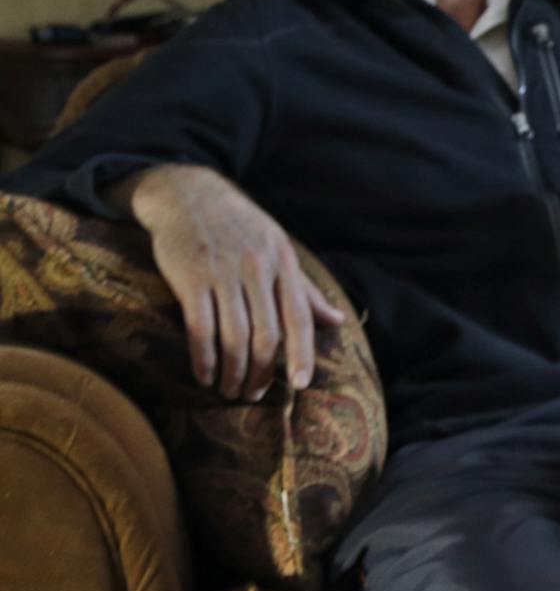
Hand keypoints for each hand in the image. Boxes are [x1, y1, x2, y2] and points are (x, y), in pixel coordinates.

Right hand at [115, 165, 344, 401]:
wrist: (189, 195)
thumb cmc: (240, 228)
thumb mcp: (278, 249)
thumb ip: (305, 290)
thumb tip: (338, 320)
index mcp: (284, 264)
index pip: (299, 318)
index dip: (301, 354)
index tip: (299, 385)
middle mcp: (258, 270)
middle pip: (266, 335)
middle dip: (260, 373)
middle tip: (251, 395)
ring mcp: (224, 273)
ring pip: (233, 337)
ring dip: (232, 372)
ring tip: (228, 390)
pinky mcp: (191, 278)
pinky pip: (201, 328)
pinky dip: (203, 358)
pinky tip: (204, 375)